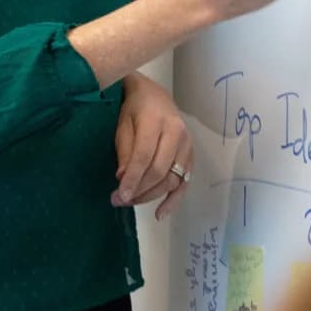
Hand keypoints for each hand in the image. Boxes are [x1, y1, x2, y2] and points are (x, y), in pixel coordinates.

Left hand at [113, 75, 194, 220]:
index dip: (133, 178)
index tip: (119, 195)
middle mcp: (177, 133)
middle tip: (119, 200)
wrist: (154, 96)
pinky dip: (173, 200)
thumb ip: (125, 152)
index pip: (144, 156)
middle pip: (160, 170)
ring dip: (151, 196)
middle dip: (139, 190)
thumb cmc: (134, 109)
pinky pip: (184, 182)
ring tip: (130, 202)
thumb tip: (124, 179)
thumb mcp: (123, 125)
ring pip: (172, 179)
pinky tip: (159, 214)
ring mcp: (187, 145)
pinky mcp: (191, 156)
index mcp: (156, 121)